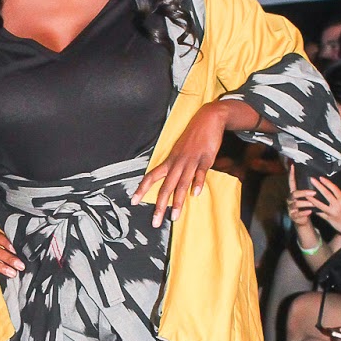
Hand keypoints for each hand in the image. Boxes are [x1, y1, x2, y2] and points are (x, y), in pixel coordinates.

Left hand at [132, 103, 228, 223]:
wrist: (208, 119)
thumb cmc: (193, 137)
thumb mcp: (180, 151)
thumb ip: (176, 166)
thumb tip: (172, 180)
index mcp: (170, 161)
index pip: (151, 176)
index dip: (141, 189)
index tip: (133, 201)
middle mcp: (178, 162)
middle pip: (166, 186)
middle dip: (160, 206)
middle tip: (155, 222)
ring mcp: (191, 161)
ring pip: (181, 183)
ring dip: (178, 201)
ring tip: (174, 217)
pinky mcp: (205, 158)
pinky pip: (200, 172)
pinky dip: (198, 183)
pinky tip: (196, 194)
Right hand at [286, 165, 318, 226]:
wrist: (303, 221)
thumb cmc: (306, 207)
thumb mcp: (307, 198)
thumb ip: (308, 191)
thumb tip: (316, 180)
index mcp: (294, 194)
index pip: (291, 183)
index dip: (291, 175)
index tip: (293, 166)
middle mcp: (290, 200)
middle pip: (294, 194)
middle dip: (304, 193)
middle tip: (314, 193)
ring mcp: (291, 208)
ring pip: (296, 204)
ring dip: (306, 203)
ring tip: (314, 204)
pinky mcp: (293, 216)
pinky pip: (298, 214)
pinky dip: (304, 213)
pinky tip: (309, 212)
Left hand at [302, 175, 340, 235]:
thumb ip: (339, 199)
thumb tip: (332, 192)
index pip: (335, 189)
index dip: (327, 183)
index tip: (321, 178)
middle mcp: (338, 206)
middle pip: (327, 194)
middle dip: (318, 186)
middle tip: (312, 180)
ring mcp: (332, 213)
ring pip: (320, 204)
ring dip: (312, 199)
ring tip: (306, 194)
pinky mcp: (329, 219)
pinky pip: (320, 214)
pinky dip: (314, 210)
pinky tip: (308, 207)